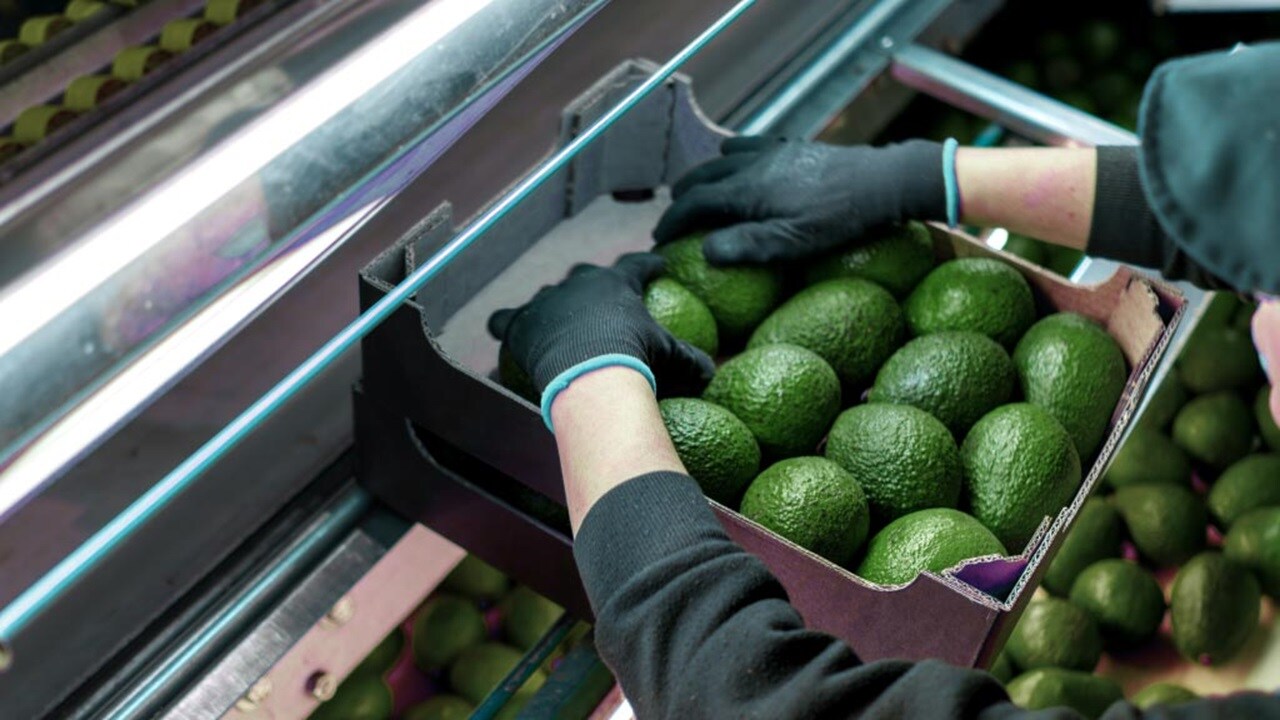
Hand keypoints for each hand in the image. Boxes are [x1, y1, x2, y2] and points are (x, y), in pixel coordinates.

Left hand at [488, 253, 715, 402]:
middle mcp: (579, 283)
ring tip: (554, 322)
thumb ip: (691, 361)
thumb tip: (711, 372)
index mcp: (617, 283)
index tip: (657, 266)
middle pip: (585, 275)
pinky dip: (507, 326)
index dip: (647, 265)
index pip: (636, 265)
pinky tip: (506, 333)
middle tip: (598, 304)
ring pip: (547, 296)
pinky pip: (506, 320)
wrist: (591, 375)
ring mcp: (547, 301)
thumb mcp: (672, 359)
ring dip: (552, 307)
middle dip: (592, 285)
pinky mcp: (520, 323)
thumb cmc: (635, 361)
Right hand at [653, 136, 946, 264]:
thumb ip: (746, 247)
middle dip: (681, 196)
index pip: (694, 204)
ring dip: (703, 174)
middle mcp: (752, 166)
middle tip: (672, 217)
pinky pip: (751, 144)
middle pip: (702, 177)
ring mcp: (772, 153)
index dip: (672, 221)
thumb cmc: (839, 221)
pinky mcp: (793, 148)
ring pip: (723, 158)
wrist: (881, 181)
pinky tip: (735, 158)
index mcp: (746, 192)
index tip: (659, 239)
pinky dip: (732, 153)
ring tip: (695, 189)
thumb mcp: (792, 244)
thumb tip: (705, 251)